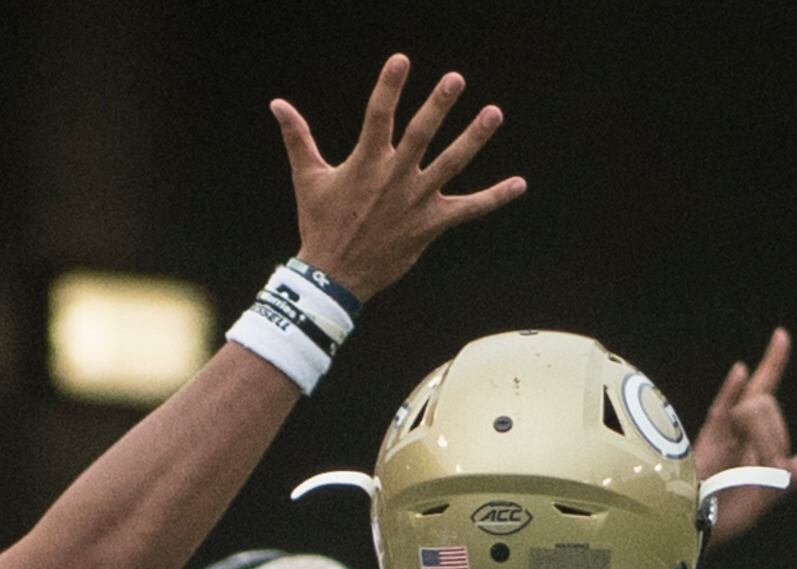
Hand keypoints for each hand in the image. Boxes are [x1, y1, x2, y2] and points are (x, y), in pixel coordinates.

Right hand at [276, 55, 523, 300]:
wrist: (333, 279)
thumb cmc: (321, 224)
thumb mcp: (308, 178)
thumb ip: (298, 137)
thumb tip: (277, 104)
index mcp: (365, 163)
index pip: (377, 116)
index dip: (388, 87)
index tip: (401, 60)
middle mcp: (394, 179)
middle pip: (420, 136)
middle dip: (438, 106)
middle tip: (455, 79)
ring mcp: (416, 201)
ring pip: (451, 165)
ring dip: (474, 139)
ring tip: (493, 113)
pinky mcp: (430, 224)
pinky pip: (468, 210)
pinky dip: (494, 198)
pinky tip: (519, 185)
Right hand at [691, 328, 796, 543]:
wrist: (690, 534)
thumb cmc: (720, 520)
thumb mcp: (764, 499)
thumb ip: (790, 477)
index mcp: (749, 440)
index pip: (766, 398)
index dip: (773, 369)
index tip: (780, 336)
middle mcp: (733, 431)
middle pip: (766, 406)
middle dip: (776, 437)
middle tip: (768, 471)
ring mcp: (719, 434)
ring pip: (756, 410)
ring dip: (767, 439)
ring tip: (755, 470)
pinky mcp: (705, 443)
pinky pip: (722, 410)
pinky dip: (731, 390)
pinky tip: (741, 370)